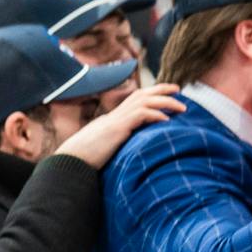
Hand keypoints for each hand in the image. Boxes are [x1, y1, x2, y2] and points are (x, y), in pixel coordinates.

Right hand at [57, 83, 184, 169]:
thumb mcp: (107, 148)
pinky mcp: (116, 129)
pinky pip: (139, 115)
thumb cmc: (87, 159)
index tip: (168, 95)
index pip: (135, 100)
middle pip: (141, 94)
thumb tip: (134, 147)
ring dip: (165, 102)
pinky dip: (155, 115)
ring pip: (144, 101)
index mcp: (113, 119)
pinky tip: (166, 121)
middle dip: (161, 89)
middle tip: (179, 89)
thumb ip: (120, 143)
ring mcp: (115, 121)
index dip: (152, 95)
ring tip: (182, 107)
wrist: (70, 162)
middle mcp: (114, 116)